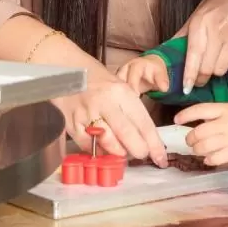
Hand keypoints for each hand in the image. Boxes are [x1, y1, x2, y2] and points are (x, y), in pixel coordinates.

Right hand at [52, 63, 168, 166]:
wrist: (66, 69)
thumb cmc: (98, 81)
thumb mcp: (120, 88)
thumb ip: (132, 112)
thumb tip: (146, 140)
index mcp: (122, 92)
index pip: (143, 122)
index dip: (154, 144)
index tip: (161, 158)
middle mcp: (105, 102)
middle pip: (127, 134)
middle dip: (138, 150)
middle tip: (141, 154)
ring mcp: (87, 113)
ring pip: (108, 142)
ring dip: (118, 152)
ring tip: (122, 151)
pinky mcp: (72, 122)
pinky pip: (88, 146)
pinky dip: (98, 151)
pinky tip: (103, 148)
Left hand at [174, 103, 227, 165]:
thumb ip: (221, 113)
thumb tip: (203, 120)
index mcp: (226, 109)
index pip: (200, 109)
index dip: (185, 115)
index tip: (176, 120)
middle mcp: (226, 123)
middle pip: (198, 132)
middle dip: (190, 139)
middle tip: (191, 141)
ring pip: (204, 147)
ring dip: (197, 150)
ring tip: (199, 151)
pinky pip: (216, 159)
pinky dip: (209, 160)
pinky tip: (209, 159)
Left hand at [178, 0, 227, 93]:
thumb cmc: (216, 4)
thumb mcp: (195, 17)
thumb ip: (182, 37)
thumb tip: (166, 56)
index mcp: (200, 24)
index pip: (193, 56)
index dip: (189, 75)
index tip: (186, 89)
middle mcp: (217, 31)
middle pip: (207, 68)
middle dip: (201, 77)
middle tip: (199, 78)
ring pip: (222, 69)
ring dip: (217, 70)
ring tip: (216, 60)